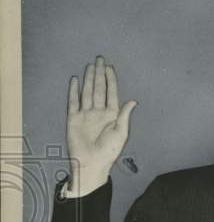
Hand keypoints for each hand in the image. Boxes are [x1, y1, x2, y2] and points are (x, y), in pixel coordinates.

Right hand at [66, 56, 136, 188]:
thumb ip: (124, 116)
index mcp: (111, 115)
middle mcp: (98, 112)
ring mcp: (85, 114)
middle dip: (99, 74)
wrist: (91, 162)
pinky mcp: (73, 118)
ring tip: (90, 65)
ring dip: (89, 78)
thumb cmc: (108, 151)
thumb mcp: (121, 133)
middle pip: (99, 89)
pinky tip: (76, 80)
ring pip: (87, 92)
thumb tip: (133, 101)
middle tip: (100, 59)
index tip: (110, 68)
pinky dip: (74, 90)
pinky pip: (73, 101)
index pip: (111, 93)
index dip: (111, 80)